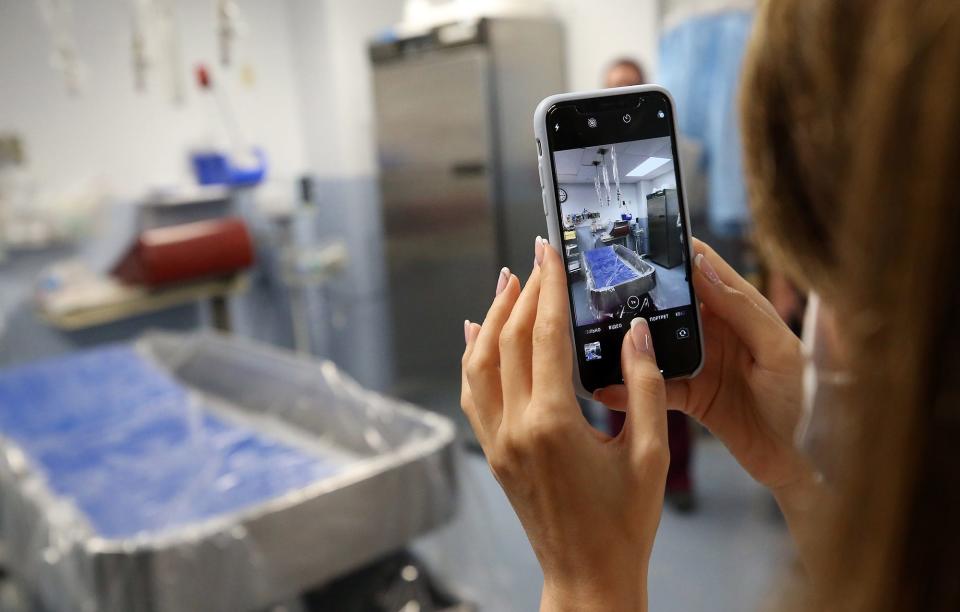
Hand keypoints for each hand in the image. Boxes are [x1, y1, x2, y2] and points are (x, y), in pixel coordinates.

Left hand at [461, 238, 667, 611]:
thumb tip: (636, 331)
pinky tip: (476, 334)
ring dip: (491, 318)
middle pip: (506, 340)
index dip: (547, 288)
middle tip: (534, 258)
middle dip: (520, 292)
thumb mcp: (650, 453)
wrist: (588, 576)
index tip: (549, 253)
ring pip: (478, 363)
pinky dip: (472, 357)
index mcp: (552, 423)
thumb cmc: (624, 523)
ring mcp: (497, 441)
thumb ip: (644, 386)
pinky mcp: (493, 452)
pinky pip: (472, 393)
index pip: (544, 336)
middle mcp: (514, 427)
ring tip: (507, 284)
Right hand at [594, 239, 809, 493]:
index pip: (706, 267)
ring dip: (629, 341)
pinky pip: (655, 386)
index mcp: (742, 309)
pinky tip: (606, 388)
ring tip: (594, 334)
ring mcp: (701, 362)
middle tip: (602, 283)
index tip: (643, 235)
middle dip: (640, 292)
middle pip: (672, 302)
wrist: (801, 461)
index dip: (678, 249)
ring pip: (656, 343)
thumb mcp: (778, 349)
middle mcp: (717, 330)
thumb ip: (742, 309)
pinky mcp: (690, 395)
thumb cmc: (802, 399)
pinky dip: (631, 388)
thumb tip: (703, 267)